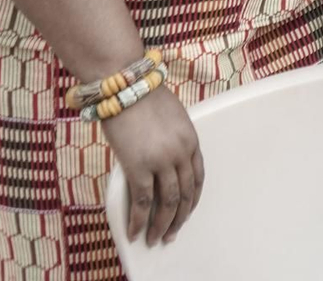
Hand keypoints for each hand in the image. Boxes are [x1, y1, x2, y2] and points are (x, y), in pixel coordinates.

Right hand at [101, 85, 203, 246]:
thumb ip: (172, 138)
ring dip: (162, 224)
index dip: (193, 198)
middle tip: (172, 234)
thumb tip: (163, 158)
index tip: (187, 211)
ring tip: (155, 239)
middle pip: (185, 193)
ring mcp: (161, 161)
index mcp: (191, 139)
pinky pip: (141, 201)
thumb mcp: (171, 116)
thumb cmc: (143, 95)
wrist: (124, 84)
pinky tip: (135, 232)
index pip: (198, 176)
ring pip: (167, 202)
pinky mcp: (138, 166)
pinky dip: (139, 220)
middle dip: (180, 217)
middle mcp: (181, 152)